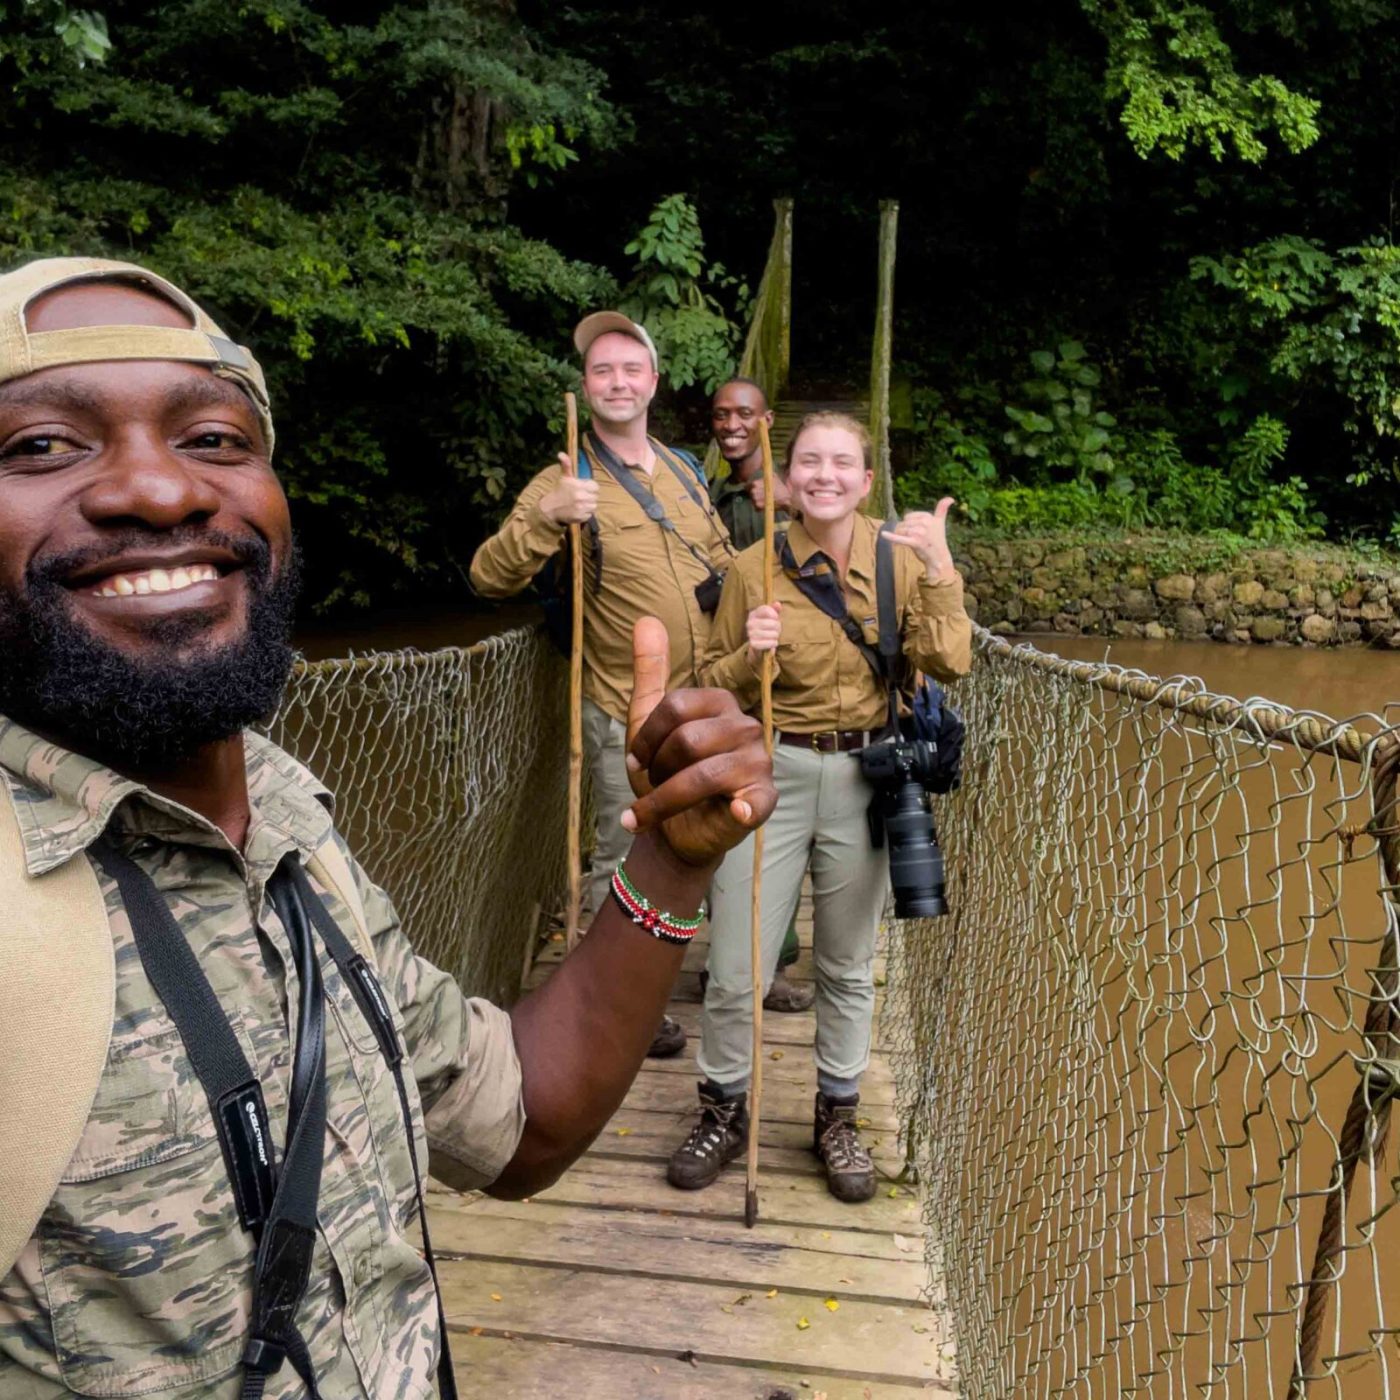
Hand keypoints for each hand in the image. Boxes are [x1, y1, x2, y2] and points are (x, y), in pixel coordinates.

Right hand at [539, 457, 599, 525]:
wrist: (550, 508)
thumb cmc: (560, 491)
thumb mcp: (564, 477)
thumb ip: (566, 464)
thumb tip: (560, 453)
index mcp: (578, 485)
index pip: (595, 487)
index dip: (590, 488)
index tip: (583, 489)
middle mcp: (580, 496)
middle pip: (595, 497)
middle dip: (589, 496)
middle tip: (580, 496)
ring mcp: (580, 507)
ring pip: (594, 506)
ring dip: (588, 505)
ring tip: (579, 503)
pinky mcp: (580, 517)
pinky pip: (590, 515)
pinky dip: (585, 514)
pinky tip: (577, 510)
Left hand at [621, 617, 775, 869]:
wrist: (677, 832)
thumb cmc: (666, 775)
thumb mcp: (647, 721)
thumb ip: (650, 672)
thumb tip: (646, 618)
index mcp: (720, 703)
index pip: (675, 706)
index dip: (646, 738)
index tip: (636, 760)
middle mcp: (745, 726)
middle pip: (686, 740)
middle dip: (656, 771)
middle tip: (651, 786)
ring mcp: (758, 762)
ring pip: (700, 775)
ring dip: (664, 800)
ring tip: (653, 812)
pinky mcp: (764, 797)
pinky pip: (747, 801)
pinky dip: (736, 810)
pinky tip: (729, 813)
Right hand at [744, 602, 781, 667]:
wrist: (760, 644)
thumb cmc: (767, 628)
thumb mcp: (771, 617)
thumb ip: (775, 610)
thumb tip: (777, 604)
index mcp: (753, 614)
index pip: (766, 610)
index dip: (775, 615)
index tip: (775, 618)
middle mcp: (750, 623)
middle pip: (772, 623)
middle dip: (777, 627)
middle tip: (776, 630)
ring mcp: (750, 633)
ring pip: (772, 634)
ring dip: (776, 636)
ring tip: (774, 636)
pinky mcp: (753, 644)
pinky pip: (768, 643)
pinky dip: (773, 643)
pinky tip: (772, 642)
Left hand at [746, 473, 789, 513]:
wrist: (786, 498)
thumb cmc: (780, 487)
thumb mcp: (773, 475)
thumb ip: (765, 471)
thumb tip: (762, 466)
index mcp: (755, 484)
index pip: (747, 486)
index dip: (751, 487)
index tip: (756, 488)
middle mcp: (753, 492)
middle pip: (750, 493)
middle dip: (755, 493)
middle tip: (762, 494)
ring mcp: (755, 500)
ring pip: (753, 500)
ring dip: (757, 500)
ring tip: (765, 499)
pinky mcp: (758, 507)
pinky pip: (755, 507)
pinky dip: (759, 506)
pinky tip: (766, 504)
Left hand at [883, 498, 956, 581]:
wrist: (939, 557)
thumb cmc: (937, 539)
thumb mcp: (940, 522)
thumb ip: (943, 508)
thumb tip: (951, 498)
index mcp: (928, 516)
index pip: (908, 516)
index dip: (910, 524)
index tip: (920, 531)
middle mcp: (925, 523)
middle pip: (904, 523)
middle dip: (906, 531)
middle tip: (918, 538)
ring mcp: (920, 533)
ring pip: (901, 530)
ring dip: (903, 537)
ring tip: (914, 542)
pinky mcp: (915, 542)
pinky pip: (900, 538)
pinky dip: (891, 537)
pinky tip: (883, 534)